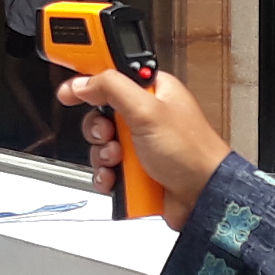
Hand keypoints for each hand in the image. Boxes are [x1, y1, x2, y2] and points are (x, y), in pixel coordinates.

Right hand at [54, 67, 228, 229]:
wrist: (203, 197)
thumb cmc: (192, 152)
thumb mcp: (148, 111)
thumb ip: (112, 89)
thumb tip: (84, 82)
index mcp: (152, 92)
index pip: (112, 76)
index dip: (90, 81)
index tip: (71, 90)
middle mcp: (146, 116)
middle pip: (101, 113)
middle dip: (99, 129)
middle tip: (110, 135)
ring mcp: (140, 145)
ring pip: (101, 144)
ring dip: (104, 155)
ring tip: (120, 161)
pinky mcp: (136, 170)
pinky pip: (107, 169)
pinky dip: (107, 175)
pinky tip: (117, 178)